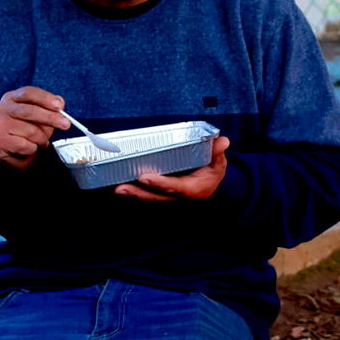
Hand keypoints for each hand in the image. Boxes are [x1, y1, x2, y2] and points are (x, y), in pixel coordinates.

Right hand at [0, 86, 67, 168]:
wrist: (7, 148)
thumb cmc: (24, 127)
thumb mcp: (37, 114)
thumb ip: (49, 107)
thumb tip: (60, 103)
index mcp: (12, 98)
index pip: (28, 93)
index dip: (45, 98)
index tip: (59, 106)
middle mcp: (2, 109)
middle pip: (30, 111)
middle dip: (51, 118)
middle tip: (65, 124)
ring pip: (31, 131)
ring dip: (42, 139)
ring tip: (42, 141)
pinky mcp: (0, 142)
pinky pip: (26, 146)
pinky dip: (34, 149)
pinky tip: (31, 148)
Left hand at [114, 136, 230, 199]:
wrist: (211, 188)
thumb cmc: (212, 174)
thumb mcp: (219, 164)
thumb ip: (218, 153)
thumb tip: (223, 141)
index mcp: (192, 189)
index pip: (174, 187)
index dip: (159, 183)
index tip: (144, 177)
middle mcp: (178, 196)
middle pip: (156, 196)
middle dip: (138, 193)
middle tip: (121, 188)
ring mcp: (168, 197)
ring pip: (149, 197)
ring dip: (133, 194)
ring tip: (117, 189)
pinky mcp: (161, 194)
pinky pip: (147, 194)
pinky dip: (134, 192)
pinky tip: (120, 186)